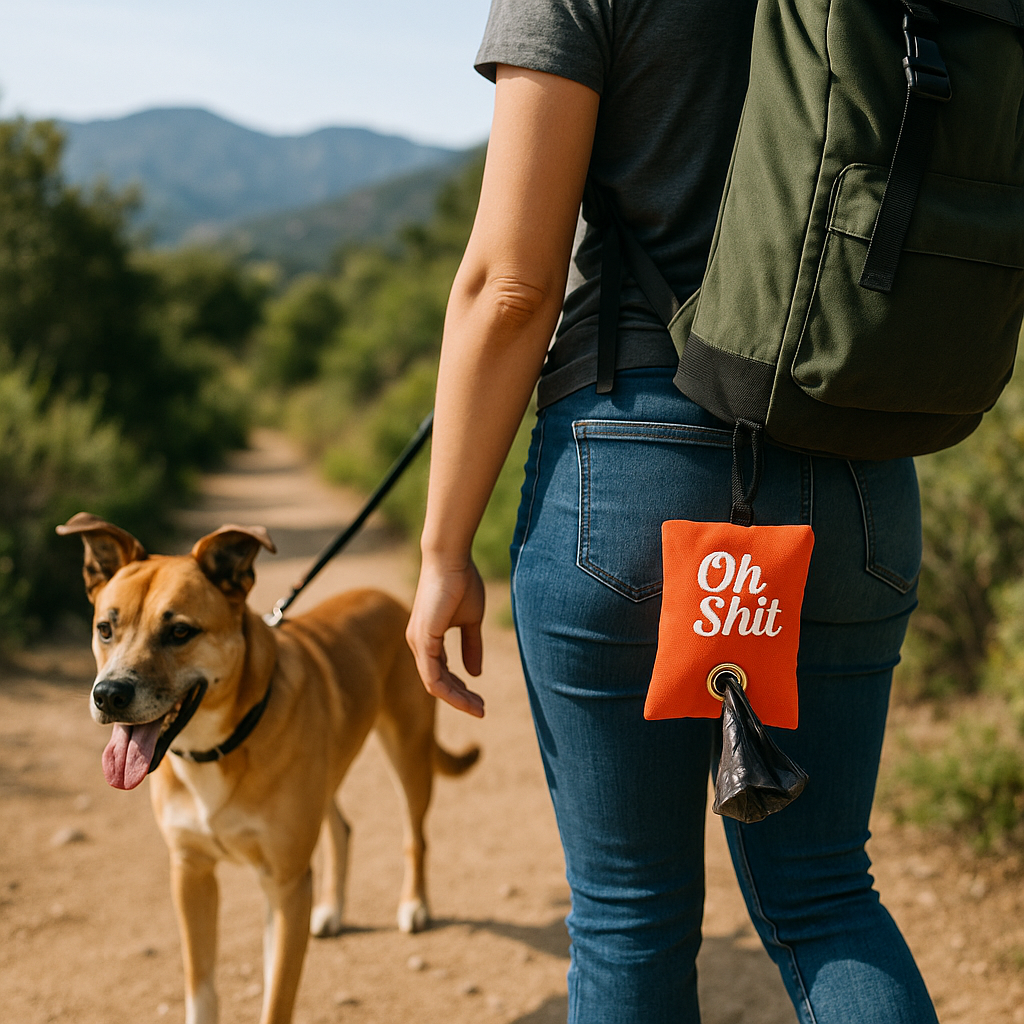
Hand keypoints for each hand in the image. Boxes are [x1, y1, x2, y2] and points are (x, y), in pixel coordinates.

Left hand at [406, 556, 485, 716]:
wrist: (451, 560)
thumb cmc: (461, 583)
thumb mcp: (471, 621)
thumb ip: (472, 646)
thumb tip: (475, 673)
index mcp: (428, 639)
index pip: (441, 674)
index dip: (460, 690)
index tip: (481, 700)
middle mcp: (418, 644)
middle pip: (437, 683)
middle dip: (461, 699)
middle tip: (482, 709)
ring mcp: (418, 642)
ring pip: (434, 684)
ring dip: (457, 699)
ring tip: (478, 707)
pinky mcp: (423, 639)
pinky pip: (432, 675)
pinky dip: (449, 690)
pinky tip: (466, 697)